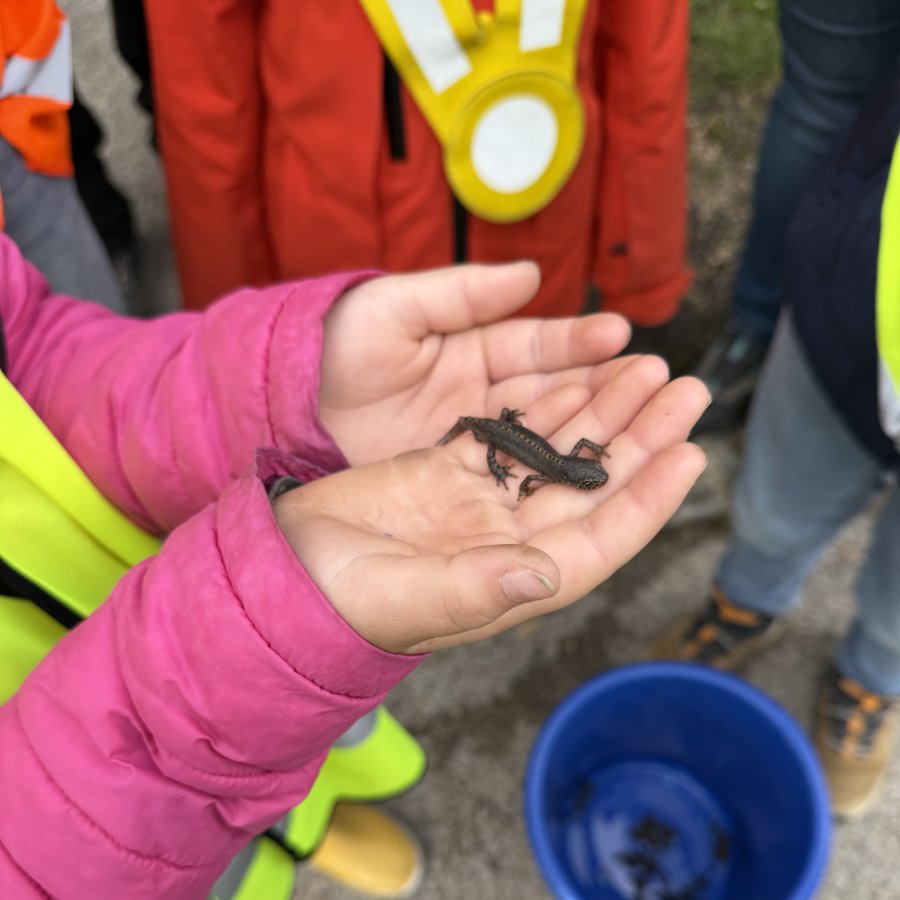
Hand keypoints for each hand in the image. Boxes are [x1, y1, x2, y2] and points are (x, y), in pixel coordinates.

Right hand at [275, 358, 707, 652]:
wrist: (282, 572)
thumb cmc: (337, 600)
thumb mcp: (404, 598)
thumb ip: (475, 588)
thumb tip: (544, 577)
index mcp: (510, 582)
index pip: (599, 539)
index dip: (647, 499)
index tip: (688, 453)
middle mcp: (508, 545)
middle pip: (592, 488)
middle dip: (640, 439)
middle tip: (685, 388)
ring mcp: (480, 508)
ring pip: (558, 454)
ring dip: (602, 412)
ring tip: (645, 366)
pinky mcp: (449, 475)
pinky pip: (511, 435)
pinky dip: (545, 404)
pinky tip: (577, 372)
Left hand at [318, 262, 632, 465]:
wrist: (286, 411)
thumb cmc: (335, 350)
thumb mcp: (392, 311)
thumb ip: (459, 293)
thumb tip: (530, 275)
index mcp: (475, 348)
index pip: (539, 345)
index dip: (578, 342)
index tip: (619, 337)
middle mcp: (487, 397)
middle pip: (558, 393)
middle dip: (609, 391)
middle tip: (659, 386)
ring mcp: (477, 443)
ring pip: (548, 439)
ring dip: (594, 434)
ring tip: (647, 429)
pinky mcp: (459, 483)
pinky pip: (515, 480)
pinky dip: (551, 477)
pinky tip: (589, 480)